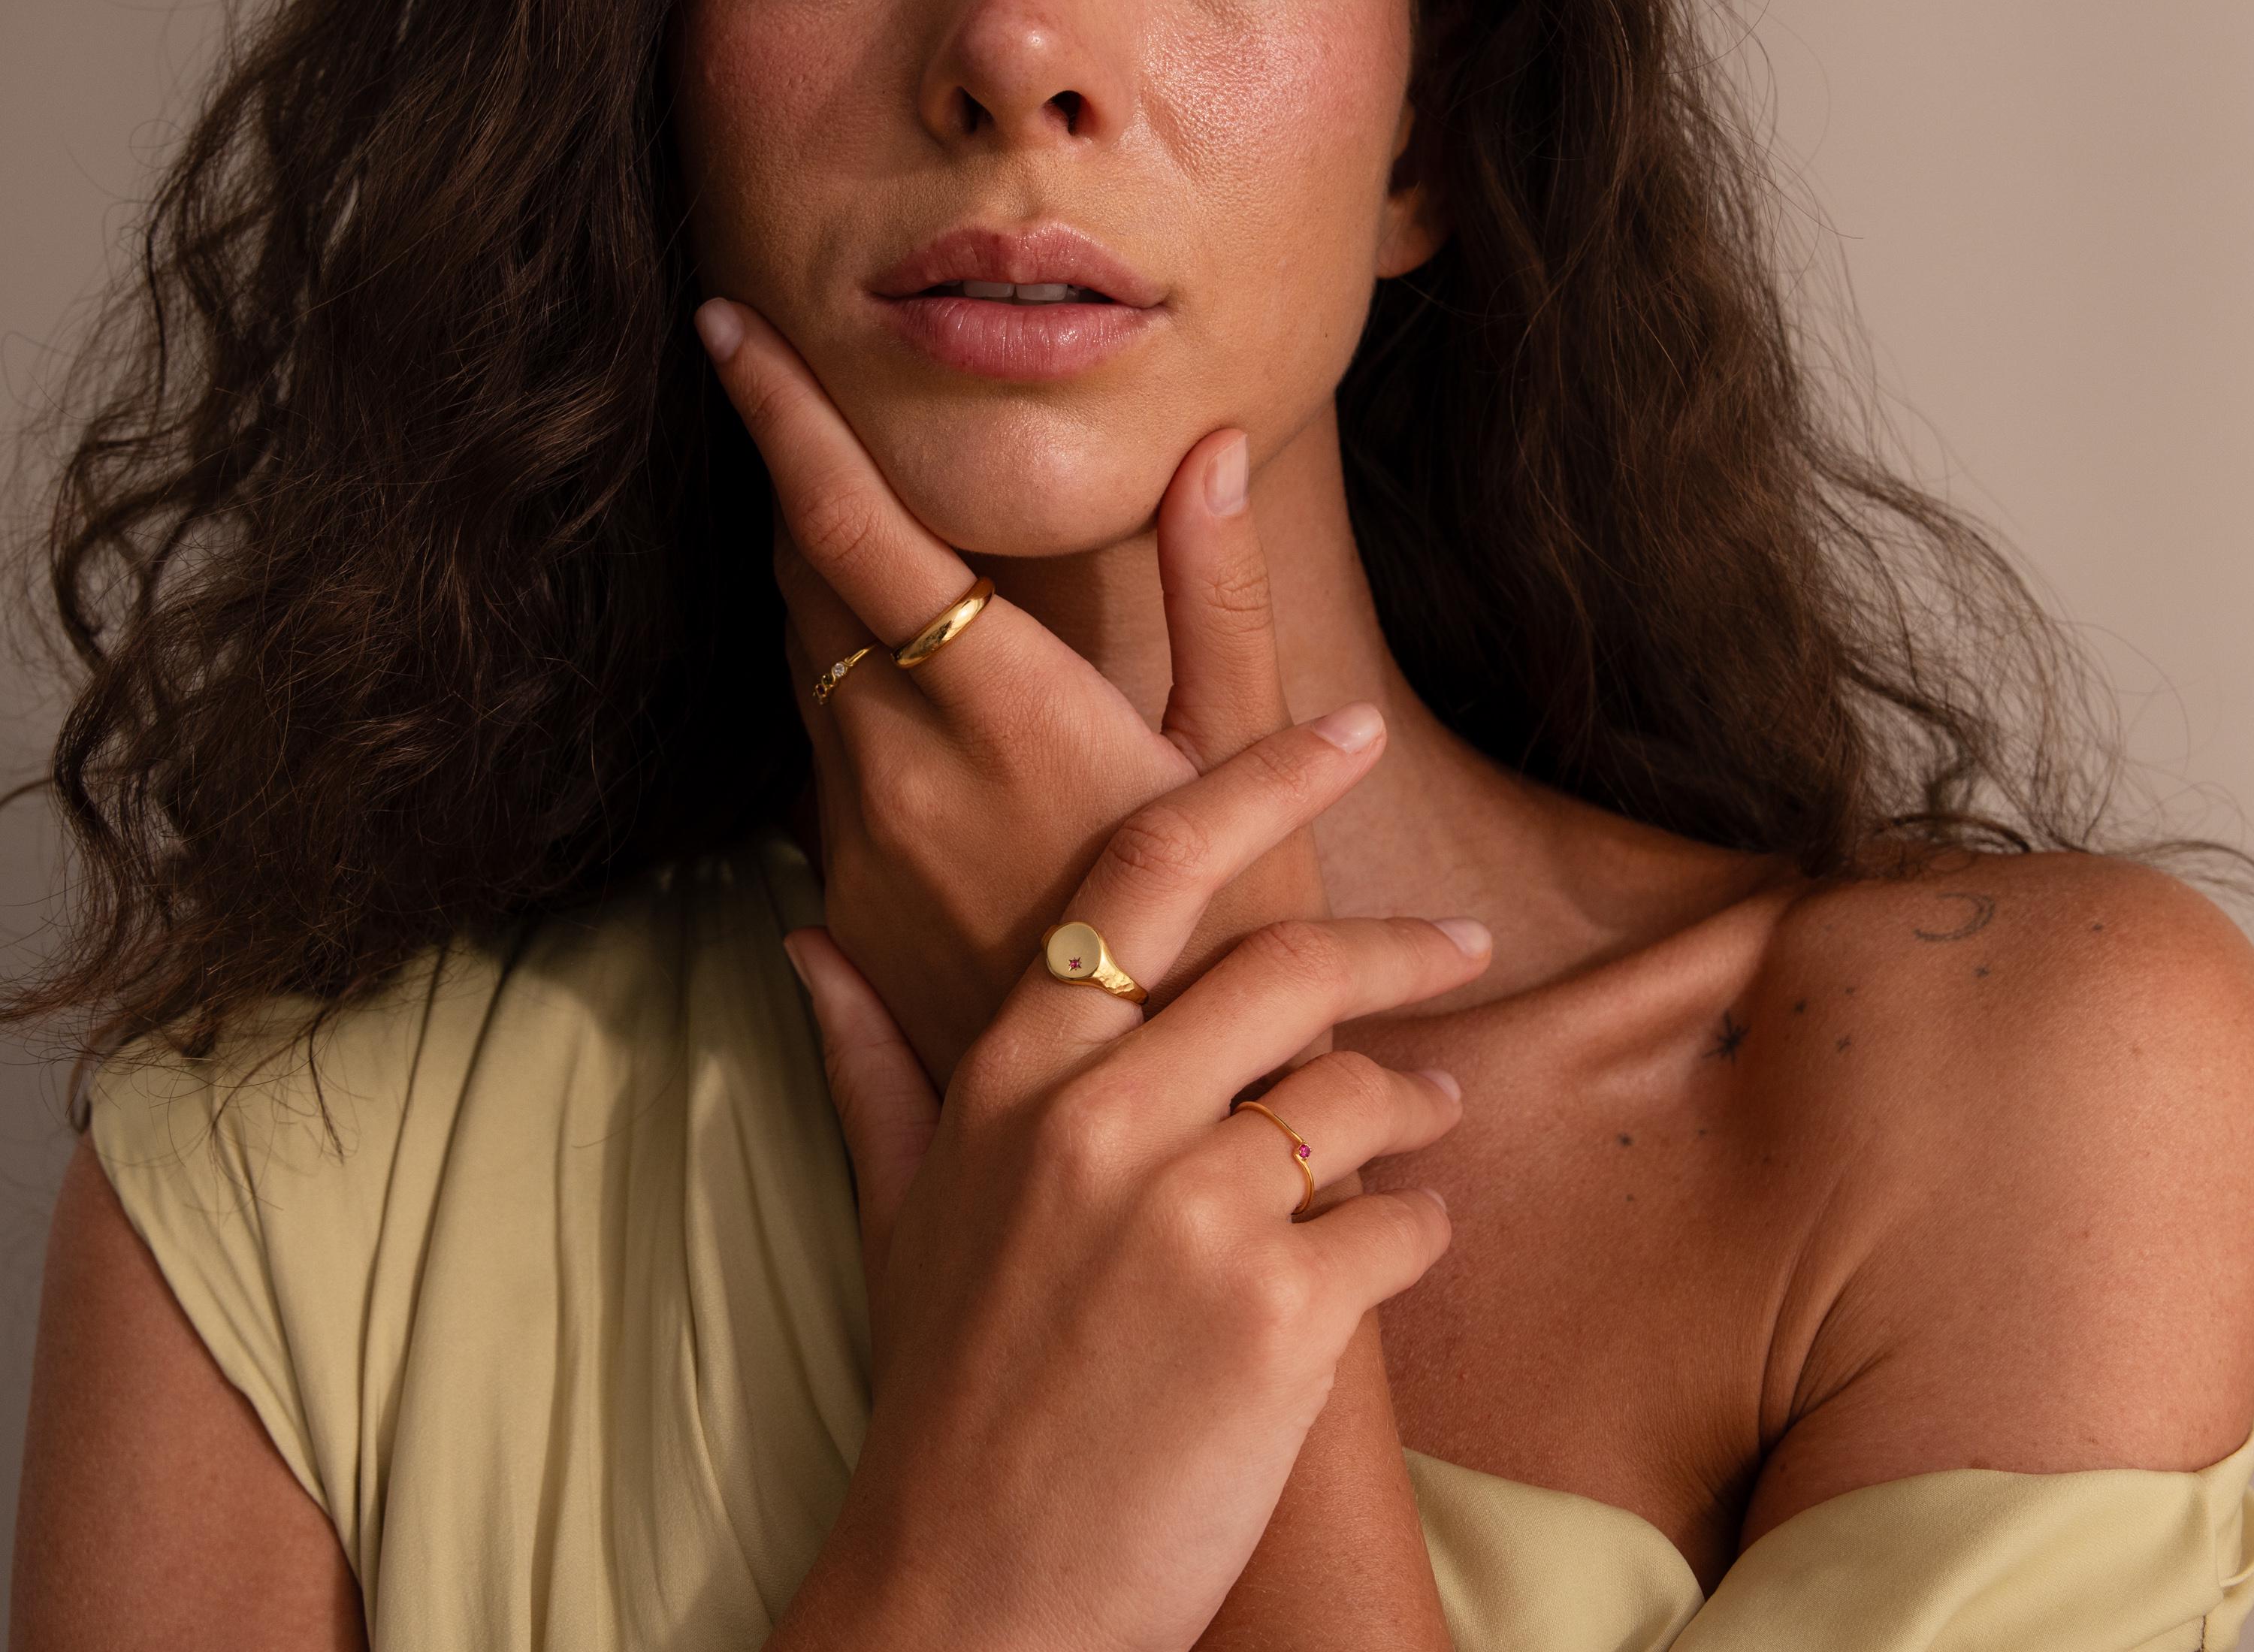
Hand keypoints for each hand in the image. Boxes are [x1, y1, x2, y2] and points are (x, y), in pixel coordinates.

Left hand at [697, 297, 1332, 1082]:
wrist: (1148, 1145)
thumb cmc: (1225, 935)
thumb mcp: (1241, 759)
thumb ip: (1217, 595)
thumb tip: (1211, 451)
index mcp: (1002, 703)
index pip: (853, 524)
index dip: (781, 415)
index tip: (726, 324)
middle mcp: (897, 763)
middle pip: (801, 580)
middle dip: (802, 491)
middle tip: (805, 412)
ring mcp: (853, 841)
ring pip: (799, 669)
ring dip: (821, 593)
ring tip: (860, 536)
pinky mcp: (840, 903)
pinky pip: (816, 759)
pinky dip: (841, 696)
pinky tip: (904, 698)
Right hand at [770, 722, 1488, 1651]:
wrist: (973, 1596)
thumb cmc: (944, 1391)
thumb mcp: (897, 1209)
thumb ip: (870, 1061)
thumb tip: (807, 943)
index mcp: (1013, 1072)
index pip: (1146, 876)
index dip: (1255, 782)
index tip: (1346, 731)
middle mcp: (1098, 1115)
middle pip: (1287, 964)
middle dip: (1396, 947)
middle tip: (1457, 948)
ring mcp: (1191, 1211)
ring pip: (1355, 1094)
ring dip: (1415, 1104)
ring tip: (1431, 1118)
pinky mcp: (1277, 1313)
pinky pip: (1397, 1226)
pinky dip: (1417, 1230)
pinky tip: (1402, 1245)